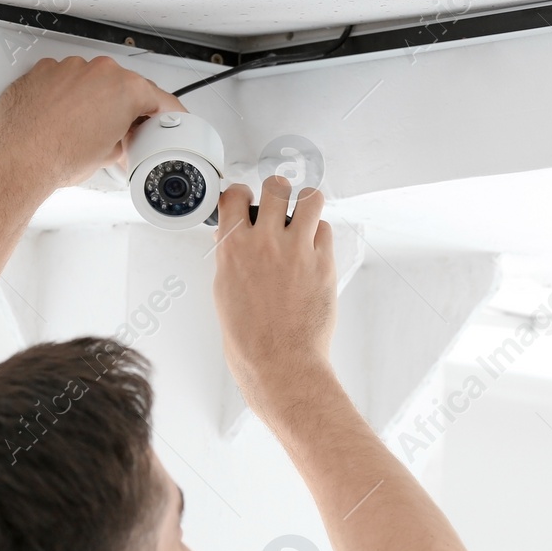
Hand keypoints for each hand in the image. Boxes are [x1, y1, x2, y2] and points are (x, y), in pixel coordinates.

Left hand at [0, 56, 181, 202]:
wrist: (17, 159)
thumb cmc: (58, 157)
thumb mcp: (110, 155)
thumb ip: (124, 137)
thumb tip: (119, 136)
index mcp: (125, 88)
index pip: (159, 98)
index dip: (167, 113)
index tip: (168, 117)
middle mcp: (99, 71)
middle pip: (124, 86)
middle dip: (125, 108)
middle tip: (120, 132)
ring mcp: (69, 68)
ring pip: (92, 81)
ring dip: (93, 100)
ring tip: (83, 129)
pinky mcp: (43, 71)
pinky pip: (64, 80)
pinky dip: (66, 95)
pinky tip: (62, 118)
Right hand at [212, 177, 336, 404]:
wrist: (280, 362)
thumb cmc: (250, 339)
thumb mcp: (225, 293)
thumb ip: (231, 260)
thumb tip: (234, 242)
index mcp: (234, 248)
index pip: (234, 197)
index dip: (241, 195)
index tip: (245, 200)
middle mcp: (265, 242)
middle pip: (276, 188)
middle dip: (278, 192)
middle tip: (280, 205)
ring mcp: (297, 250)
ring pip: (310, 198)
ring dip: (307, 202)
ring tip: (305, 215)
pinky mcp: (324, 262)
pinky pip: (326, 229)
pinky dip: (320, 234)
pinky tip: (314, 247)